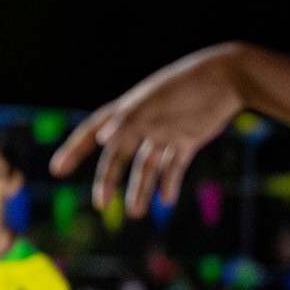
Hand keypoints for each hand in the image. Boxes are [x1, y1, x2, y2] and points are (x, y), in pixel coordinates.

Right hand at [49, 42, 244, 216]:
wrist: (232, 76)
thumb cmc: (189, 84)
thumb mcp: (156, 101)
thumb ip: (128, 120)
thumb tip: (102, 140)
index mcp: (128, 111)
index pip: (93, 132)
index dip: (74, 150)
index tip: (57, 169)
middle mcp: (143, 123)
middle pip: (118, 156)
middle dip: (108, 180)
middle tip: (100, 205)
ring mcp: (165, 131)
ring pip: (146, 166)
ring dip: (140, 189)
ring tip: (136, 213)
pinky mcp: (188, 138)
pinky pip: (173, 165)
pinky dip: (169, 182)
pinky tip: (166, 200)